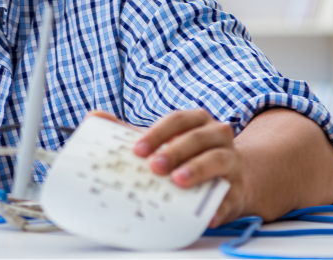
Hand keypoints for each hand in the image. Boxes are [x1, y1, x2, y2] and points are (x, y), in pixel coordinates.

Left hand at [132, 109, 245, 227]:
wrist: (230, 179)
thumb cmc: (189, 157)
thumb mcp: (163, 142)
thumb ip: (131, 132)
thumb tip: (95, 116)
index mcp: (198, 122)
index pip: (178, 120)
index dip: (158, 133)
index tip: (138, 150)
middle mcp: (218, 137)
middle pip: (198, 139)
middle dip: (175, 151)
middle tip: (155, 166)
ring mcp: (231, 162)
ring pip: (218, 160)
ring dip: (198, 170)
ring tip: (178, 182)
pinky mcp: (238, 189)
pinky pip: (230, 196)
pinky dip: (219, 206)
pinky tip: (207, 216)